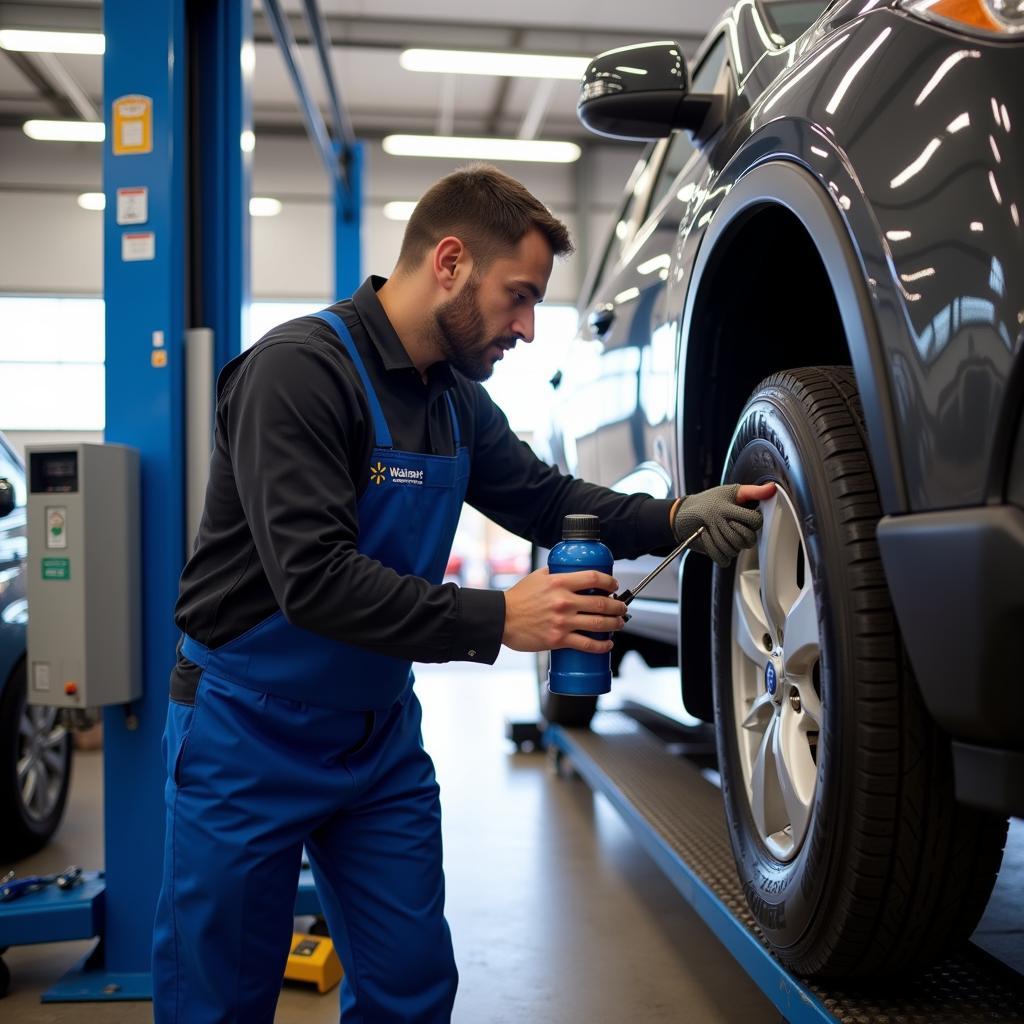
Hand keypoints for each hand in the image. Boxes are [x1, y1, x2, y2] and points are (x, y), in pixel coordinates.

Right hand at [502, 567, 627, 653]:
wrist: (501, 619)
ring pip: (599, 624)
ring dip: (615, 624)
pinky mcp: (559, 640)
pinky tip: (608, 644)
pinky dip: (602, 645)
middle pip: (602, 603)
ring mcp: (562, 622)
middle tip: (622, 607)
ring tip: (619, 623)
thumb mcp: (537, 577)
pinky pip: (587, 644)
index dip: (610, 581)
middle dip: (618, 606)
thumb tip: (571, 570)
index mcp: (559, 582)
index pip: (594, 578)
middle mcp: (564, 601)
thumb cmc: (517, 598)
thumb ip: (555, 573)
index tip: (614, 585)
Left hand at [673, 482, 776, 566]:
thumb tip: (772, 487)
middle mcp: (742, 532)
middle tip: (717, 521)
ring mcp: (732, 544)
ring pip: (735, 550)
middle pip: (748, 540)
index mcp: (747, 517)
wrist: (684, 514)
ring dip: (718, 537)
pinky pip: (723, 559)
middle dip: (730, 529)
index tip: (729, 512)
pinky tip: (705, 535)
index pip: (757, 523)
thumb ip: (752, 492)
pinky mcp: (721, 554)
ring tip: (708, 526)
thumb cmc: (706, 502)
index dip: (744, 519)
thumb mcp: (728, 493)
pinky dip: (711, 548)